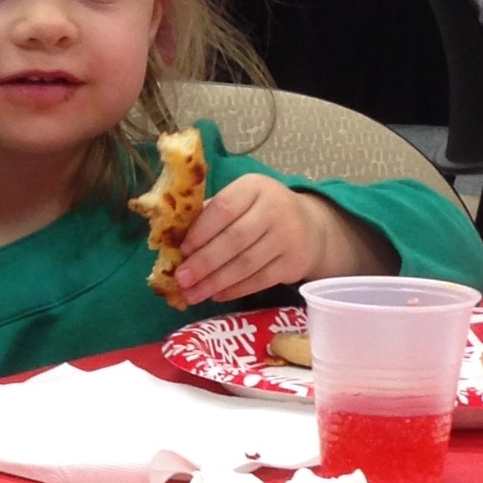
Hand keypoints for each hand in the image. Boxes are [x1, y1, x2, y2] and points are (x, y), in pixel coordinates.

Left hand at [175, 174, 397, 304]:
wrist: (310, 226)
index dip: (200, 231)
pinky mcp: (294, 263)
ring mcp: (288, 237)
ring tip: (193, 293)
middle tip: (182, 279)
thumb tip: (173, 240)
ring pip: (246, 263)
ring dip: (216, 281)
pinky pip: (260, 279)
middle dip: (204, 262)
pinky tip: (217, 295)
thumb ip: (210, 215)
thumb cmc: (259, 212)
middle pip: (234, 239)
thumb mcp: (240, 200)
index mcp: (254, 187)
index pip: (224, 208)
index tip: (181, 250)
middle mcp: (275, 209)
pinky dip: (236, 290)